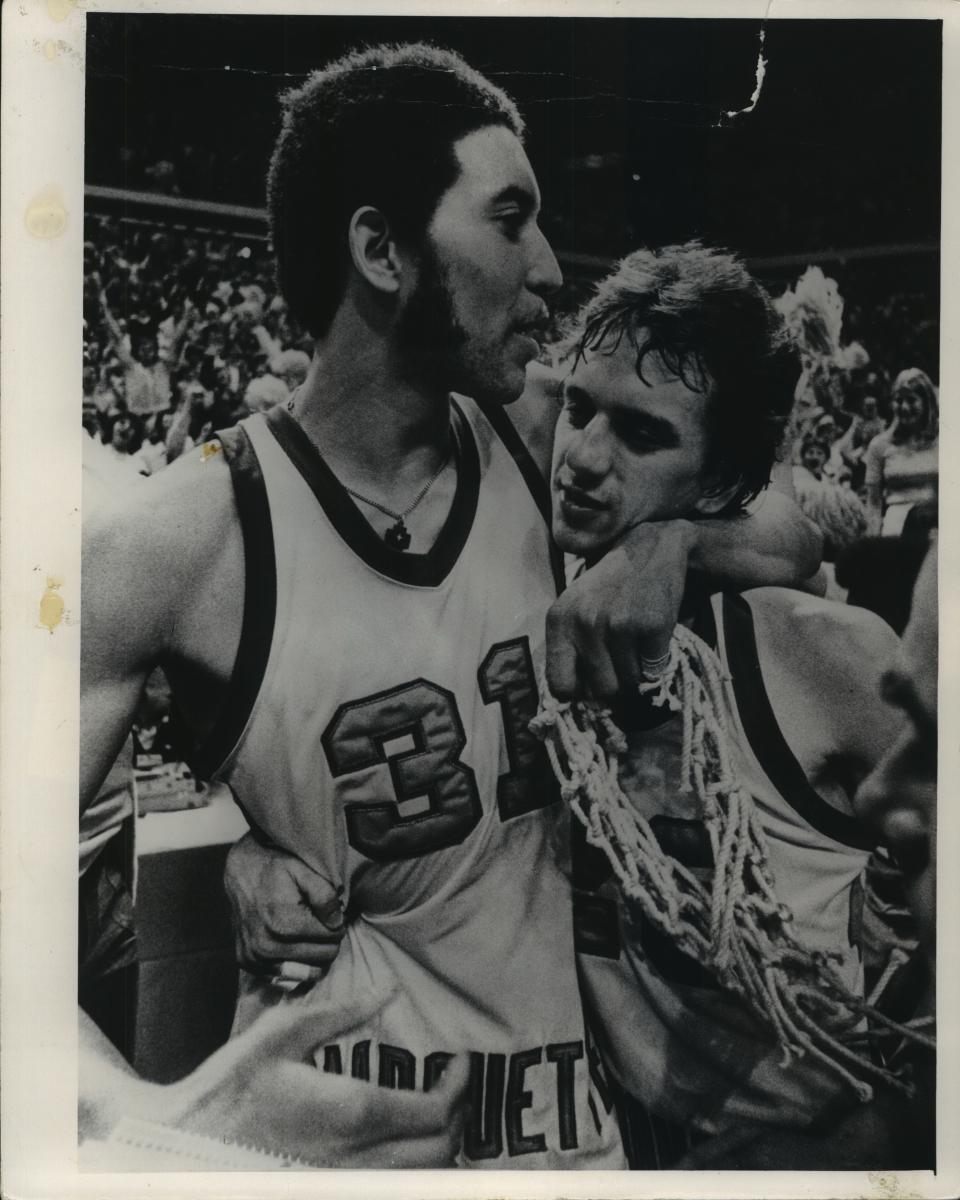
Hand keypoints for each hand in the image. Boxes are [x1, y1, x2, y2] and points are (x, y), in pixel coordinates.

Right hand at [131, 992, 468, 1166]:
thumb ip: (339, 1013)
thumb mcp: (280, 1035)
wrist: (182, 1146)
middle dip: (458, 1117)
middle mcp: (359, 1159)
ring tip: (432, 1114)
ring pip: (422, 1178)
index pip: (436, 1111)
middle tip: (451, 1086)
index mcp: (352, 1112)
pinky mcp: (329, 1193)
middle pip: (441, 1151)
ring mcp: (345, 1185)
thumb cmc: (230, 1088)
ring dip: (439, 1147)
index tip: (460, 1063)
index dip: (460, 1086)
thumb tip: (386, 992)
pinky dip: (410, 1170)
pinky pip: (391, 1189)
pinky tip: (400, 1144)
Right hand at [225, 833, 344, 975]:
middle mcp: (267, 947)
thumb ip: (326, 896)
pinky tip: (294, 944)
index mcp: (284, 924)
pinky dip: (296, 964)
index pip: (333, 938)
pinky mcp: (248, 963)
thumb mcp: (304, 871)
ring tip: (309, 933)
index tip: (329, 912)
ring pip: (308, 972)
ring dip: (314, 954)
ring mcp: (255, 958)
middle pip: (323, 957)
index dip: (337, 923)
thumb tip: (337, 923)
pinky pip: (286, 978)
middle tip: (320, 921)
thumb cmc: (275, 869)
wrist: (241, 872)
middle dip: (327, 939)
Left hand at [546, 519, 694, 698]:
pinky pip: (654, 671)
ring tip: (636, 645)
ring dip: (636, 674)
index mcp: (559, 620)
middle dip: (615, 685)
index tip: (589, 691)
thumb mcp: (576, 608)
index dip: (577, 695)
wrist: (651, 548)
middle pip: (602, 690)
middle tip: (621, 665)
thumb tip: (575, 704)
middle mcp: (585, 623)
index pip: (559, 685)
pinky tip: (652, 637)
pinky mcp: (652, 626)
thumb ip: (570, 649)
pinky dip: (656, 663)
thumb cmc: (610, 586)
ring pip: (629, 683)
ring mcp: (619, 625)